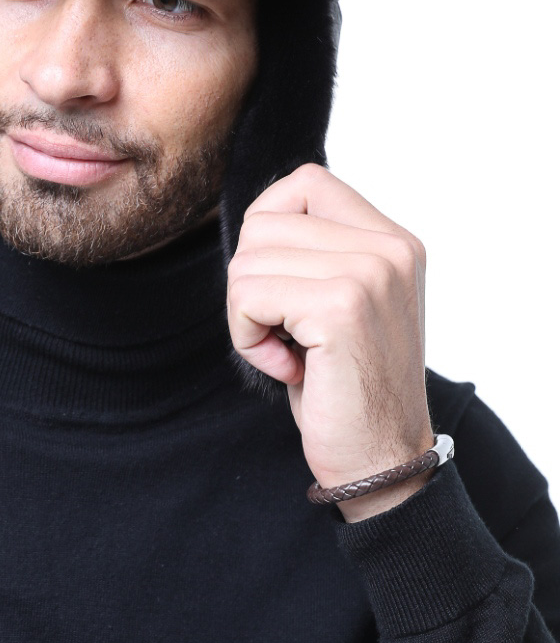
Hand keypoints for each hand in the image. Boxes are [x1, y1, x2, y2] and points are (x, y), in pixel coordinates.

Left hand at [226, 163, 434, 521]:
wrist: (381, 459)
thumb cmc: (348, 387)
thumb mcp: (342, 303)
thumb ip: (318, 253)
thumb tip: (258, 219)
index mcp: (394, 241)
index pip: (305, 182)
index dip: (268, 230)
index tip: (281, 287)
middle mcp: (389, 248)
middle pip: (263, 223)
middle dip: (252, 283)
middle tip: (286, 333)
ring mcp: (369, 273)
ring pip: (247, 261)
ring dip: (248, 316)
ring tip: (290, 353)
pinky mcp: (341, 307)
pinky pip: (247, 296)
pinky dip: (249, 339)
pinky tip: (288, 369)